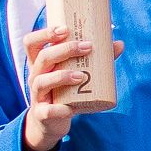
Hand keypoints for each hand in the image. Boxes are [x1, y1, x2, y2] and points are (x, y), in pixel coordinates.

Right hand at [21, 25, 120, 150]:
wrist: (52, 122)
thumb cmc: (65, 91)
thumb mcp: (74, 73)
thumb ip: (95, 59)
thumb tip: (119, 44)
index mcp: (40, 63)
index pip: (32, 42)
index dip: (45, 33)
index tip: (65, 29)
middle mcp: (35, 76)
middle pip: (43, 58)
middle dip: (64, 50)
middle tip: (87, 47)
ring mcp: (37, 95)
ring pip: (42, 81)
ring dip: (61, 76)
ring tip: (81, 76)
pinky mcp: (41, 114)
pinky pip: (47, 111)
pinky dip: (59, 109)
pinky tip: (70, 109)